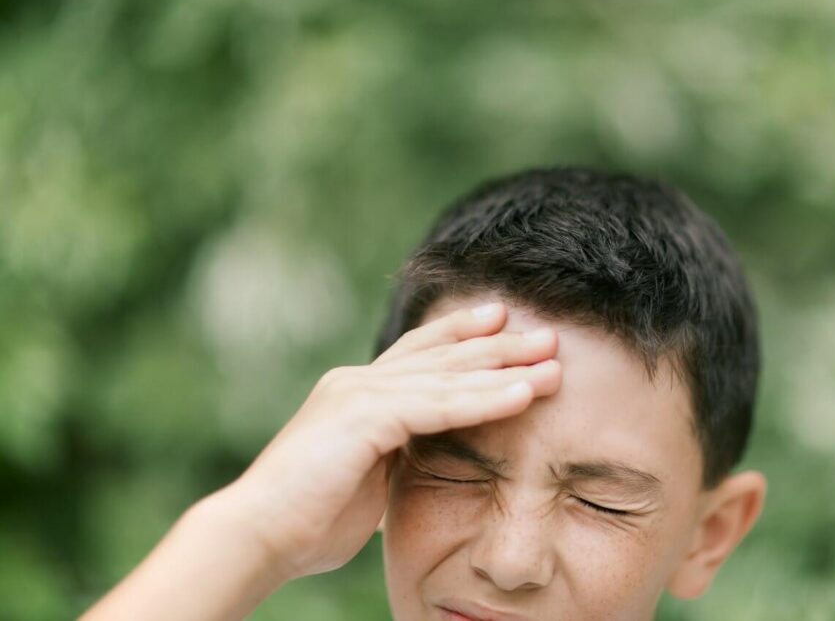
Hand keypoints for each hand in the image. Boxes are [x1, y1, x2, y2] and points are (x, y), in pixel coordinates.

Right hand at [222, 301, 561, 579]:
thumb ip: (395, 460)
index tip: (502, 321)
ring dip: (506, 367)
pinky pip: (439, 405)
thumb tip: (423, 466)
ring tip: (553, 360)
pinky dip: (485, 398)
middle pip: (443, 354)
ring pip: (448, 374)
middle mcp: (359, 381)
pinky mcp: (364, 415)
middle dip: (498, 343)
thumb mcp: (367, 481)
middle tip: (547, 332)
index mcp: (358, 393)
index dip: (463, 335)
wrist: (258, 536)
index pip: (422, 354)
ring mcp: (359, 393)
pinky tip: (525, 393)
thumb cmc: (307, 521)